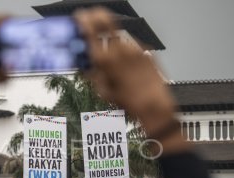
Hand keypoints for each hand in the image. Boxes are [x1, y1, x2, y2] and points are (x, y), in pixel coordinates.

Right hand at [75, 8, 175, 135]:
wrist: (153, 104)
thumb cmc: (127, 101)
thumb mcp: (103, 90)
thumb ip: (92, 74)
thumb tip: (85, 66)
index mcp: (104, 60)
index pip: (90, 30)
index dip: (84, 20)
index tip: (80, 16)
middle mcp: (119, 49)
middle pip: (106, 23)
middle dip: (98, 20)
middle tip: (93, 19)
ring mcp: (134, 48)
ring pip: (119, 39)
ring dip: (114, 44)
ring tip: (117, 63)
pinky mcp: (146, 50)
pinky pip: (131, 47)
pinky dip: (127, 53)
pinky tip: (129, 68)